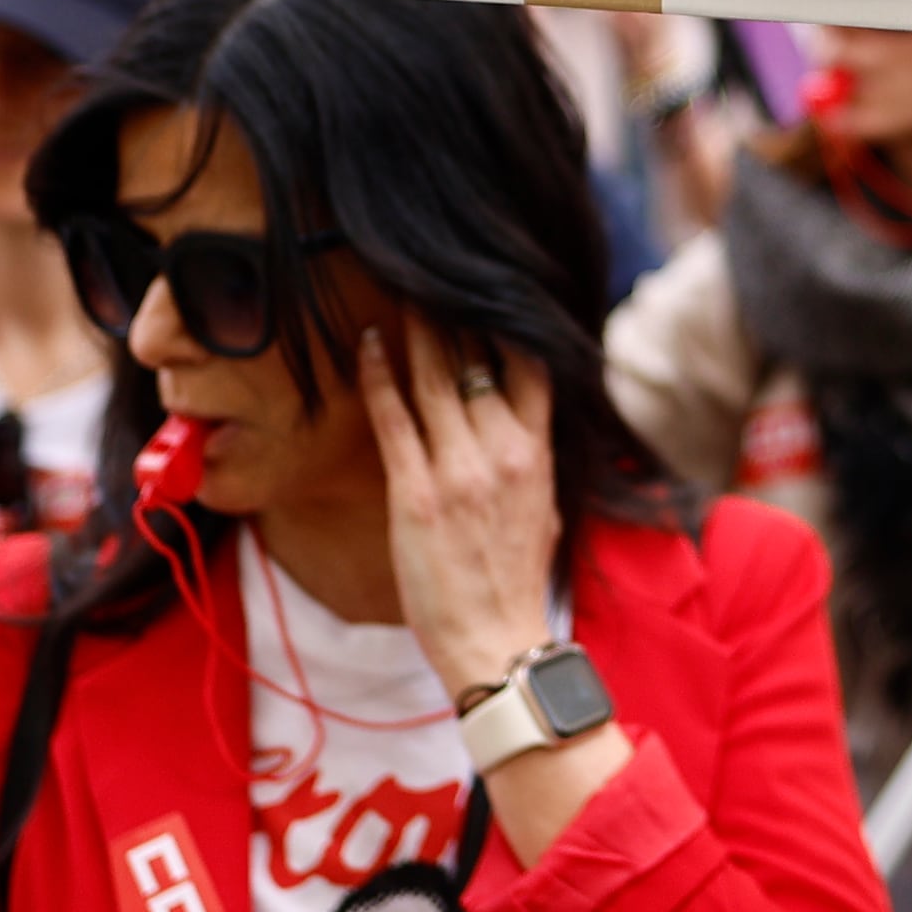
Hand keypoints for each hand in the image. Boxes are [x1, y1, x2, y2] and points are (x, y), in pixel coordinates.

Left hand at [358, 323, 562, 705]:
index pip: (529, 364)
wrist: (495, 638)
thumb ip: (532, 460)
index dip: (506, 320)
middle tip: (429, 273)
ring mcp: (457, 468)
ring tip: (398, 291)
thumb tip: (524, 426)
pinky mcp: (415, 490)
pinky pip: (393, 417)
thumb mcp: (546, 509)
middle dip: (452, 312)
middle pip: (476, 358)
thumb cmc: (516, 580)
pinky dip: (377, 374)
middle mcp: (501, 451)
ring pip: (434, 377)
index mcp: (537, 452)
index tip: (485, 291)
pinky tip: (366, 344)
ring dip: (415, 329)